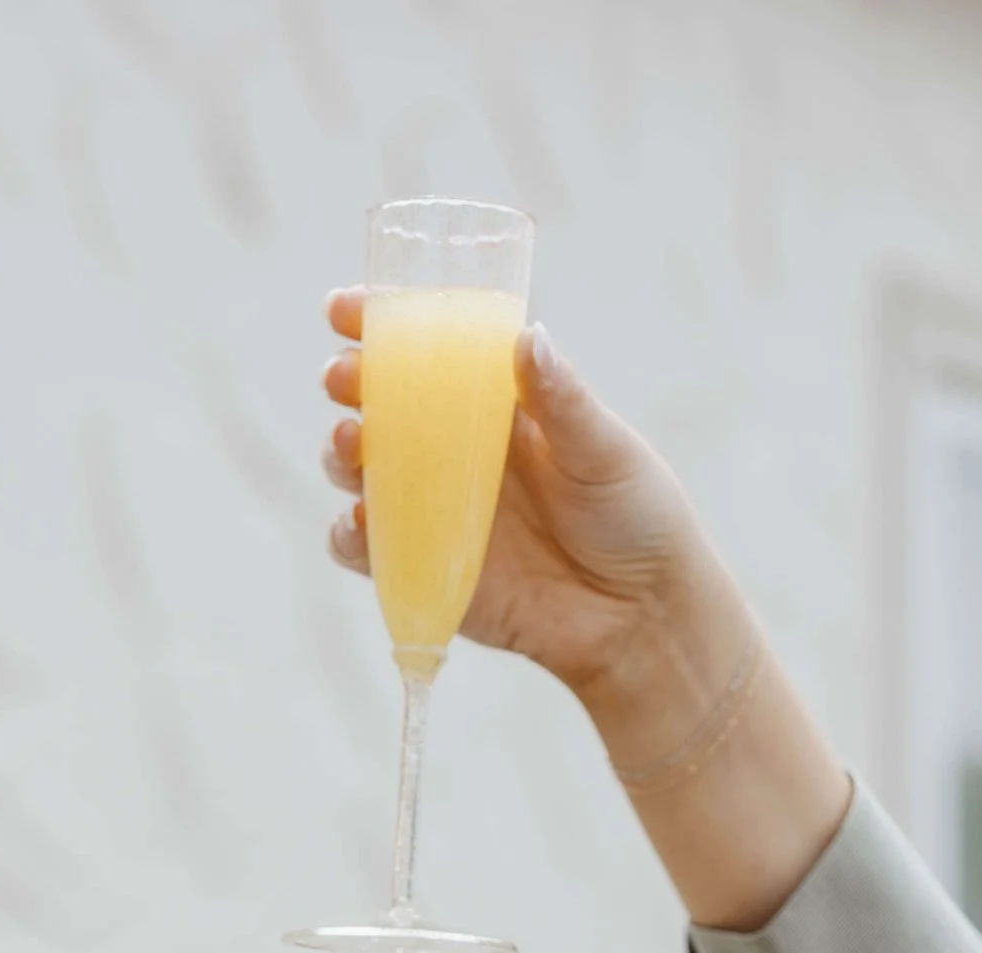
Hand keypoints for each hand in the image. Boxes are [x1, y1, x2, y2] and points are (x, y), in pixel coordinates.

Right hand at [323, 304, 707, 706]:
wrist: (640, 613)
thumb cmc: (634, 515)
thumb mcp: (602, 448)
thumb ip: (561, 399)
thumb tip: (527, 337)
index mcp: (496, 406)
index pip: (429, 354)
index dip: (380, 326)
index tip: (344, 310)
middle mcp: (458, 454)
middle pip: (382, 408)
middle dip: (350, 386)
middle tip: (343, 379)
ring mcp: (438, 512)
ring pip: (364, 474)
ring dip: (341, 455)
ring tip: (349, 446)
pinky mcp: (428, 572)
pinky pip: (371, 553)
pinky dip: (350, 538)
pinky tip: (354, 525)